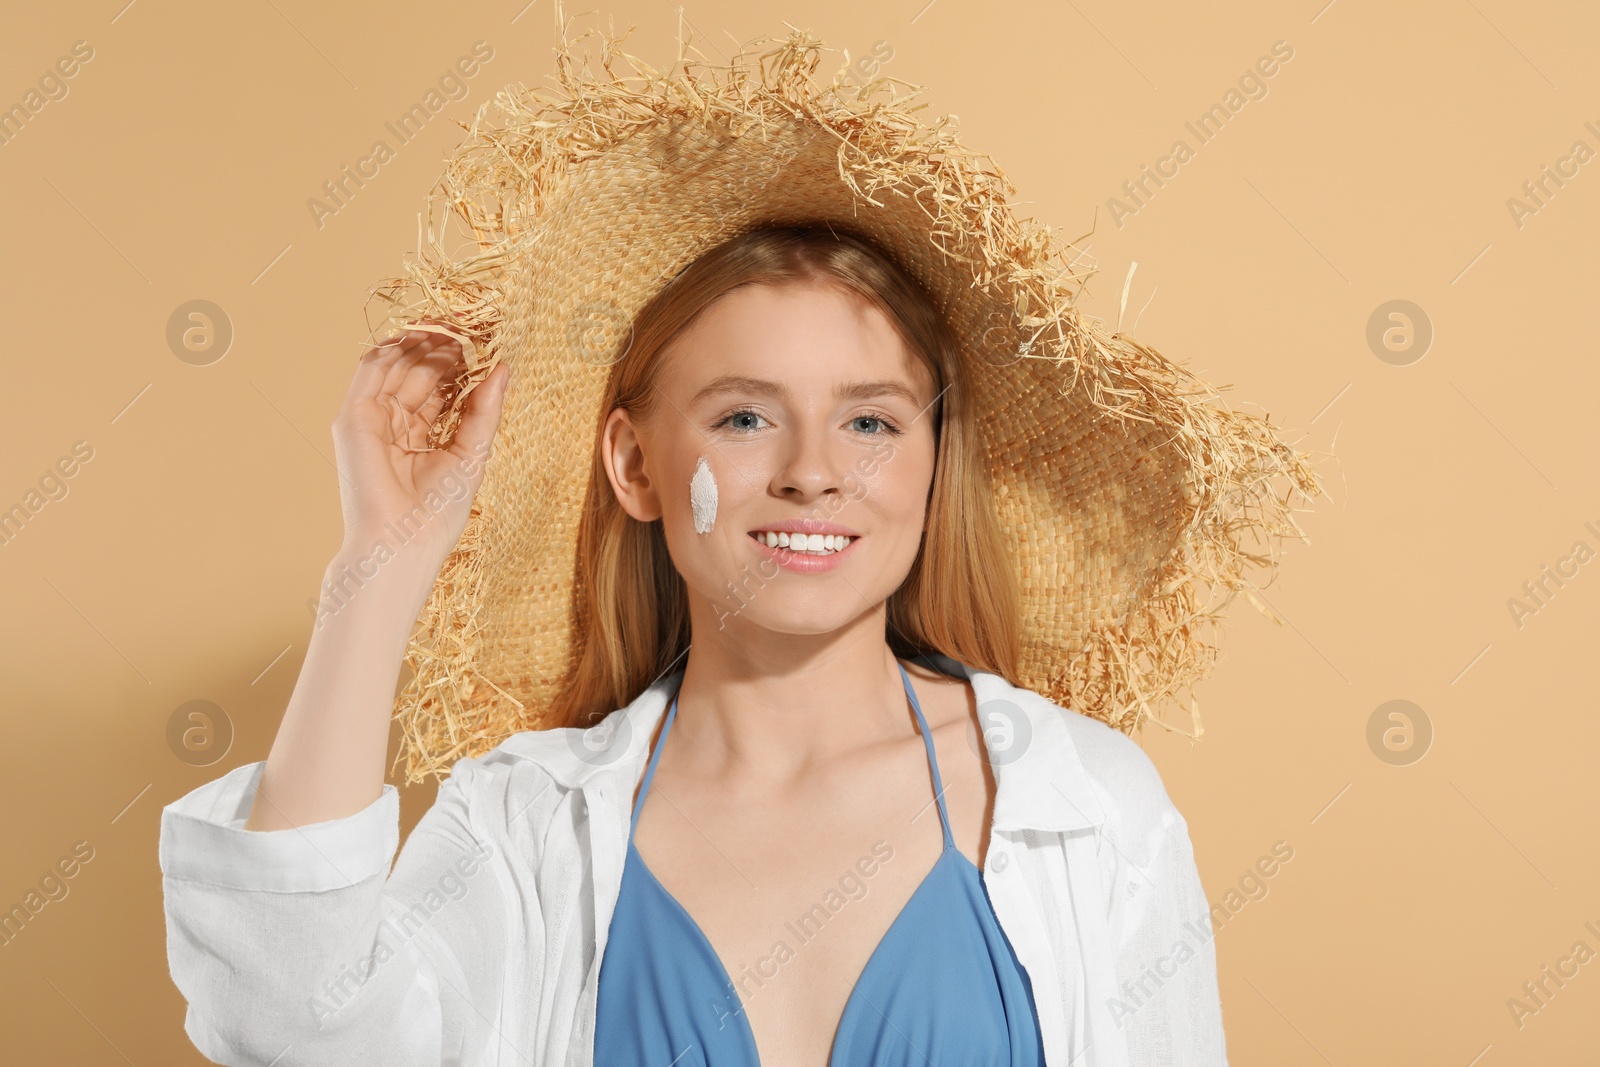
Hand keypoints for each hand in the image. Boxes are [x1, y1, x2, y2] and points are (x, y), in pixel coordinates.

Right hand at [331, 322, 510, 568]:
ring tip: (453, 321)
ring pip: (397, 366)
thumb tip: (504, 368)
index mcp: (420, 437)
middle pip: (418, 373)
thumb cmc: (438, 512)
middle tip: (472, 322)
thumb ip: (485, 409)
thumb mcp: (472, 452)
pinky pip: (373, 370)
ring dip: (421, 340)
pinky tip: (423, 330)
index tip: (487, 340)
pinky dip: (395, 346)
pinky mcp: (353, 416)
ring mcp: (371, 419)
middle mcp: (394, 425)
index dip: (461, 364)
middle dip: (443, 346)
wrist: (403, 543)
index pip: (439, 389)